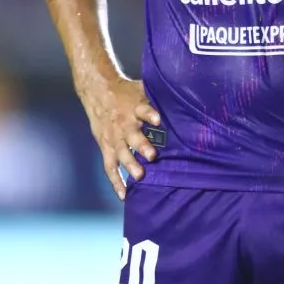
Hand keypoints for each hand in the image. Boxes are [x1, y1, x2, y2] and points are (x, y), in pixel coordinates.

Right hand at [79, 77, 160, 200]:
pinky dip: (115, 181)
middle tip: (152, 156)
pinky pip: (110, 167)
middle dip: (141, 146)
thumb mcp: (141, 88)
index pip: (143, 109)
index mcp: (135, 107)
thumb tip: (186, 93)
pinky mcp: (106, 147)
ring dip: (130, 164)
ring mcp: (114, 137)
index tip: (158, 119)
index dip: (150, 114)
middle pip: (132, 135)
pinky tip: (124, 195)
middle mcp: (125, 124)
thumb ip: (158, 95)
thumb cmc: (126, 92)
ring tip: (140, 176)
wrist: (98, 92)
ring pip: (121, 153)